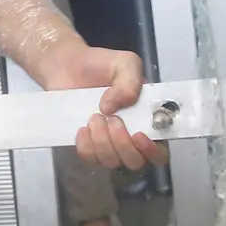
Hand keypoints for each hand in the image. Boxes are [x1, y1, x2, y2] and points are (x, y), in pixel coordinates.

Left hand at [39, 43, 168, 170]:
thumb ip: (129, 82)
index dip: (152, 151)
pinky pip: (89, 158)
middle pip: (135, 162)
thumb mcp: (124, 63)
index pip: (159, 151)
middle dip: (123, 143)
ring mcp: (107, 144)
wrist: (66, 65)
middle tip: (111, 118)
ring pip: (111, 162)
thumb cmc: (100, 65)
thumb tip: (112, 109)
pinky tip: (82, 127)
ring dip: (103, 142)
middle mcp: (130, 137)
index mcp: (147, 121)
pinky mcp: (86, 145)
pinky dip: (86, 145)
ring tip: (94, 116)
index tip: (138, 135)